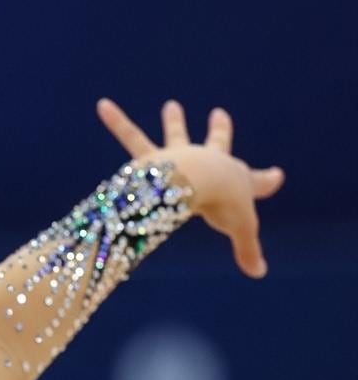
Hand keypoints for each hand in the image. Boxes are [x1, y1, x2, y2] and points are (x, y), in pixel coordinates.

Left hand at [96, 97, 285, 278]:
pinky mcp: (152, 158)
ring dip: (174, 122)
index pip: (253, 181)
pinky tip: (103, 106)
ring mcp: (179, 157)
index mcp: (232, 178)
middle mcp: (207, 161)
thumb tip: (259, 273)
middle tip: (218, 112)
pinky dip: (117, 122)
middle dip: (220, 131)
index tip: (276, 176)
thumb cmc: (222, 202)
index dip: (265, 182)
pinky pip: (131, 136)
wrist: (199, 178)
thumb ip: (248, 250)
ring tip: (170, 106)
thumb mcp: (241, 228)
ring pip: (174, 137)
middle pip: (216, 144)